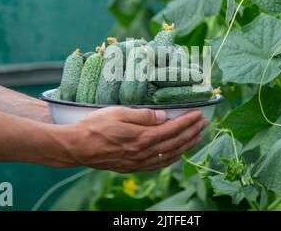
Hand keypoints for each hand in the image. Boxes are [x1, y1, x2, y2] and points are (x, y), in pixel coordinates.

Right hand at [53, 107, 208, 171]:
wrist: (76, 147)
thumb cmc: (94, 126)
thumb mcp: (118, 113)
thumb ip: (143, 116)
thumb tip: (164, 117)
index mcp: (141, 137)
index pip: (172, 129)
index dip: (188, 122)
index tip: (199, 114)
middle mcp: (143, 152)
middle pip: (175, 143)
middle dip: (192, 132)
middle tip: (204, 123)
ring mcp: (137, 162)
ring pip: (169, 155)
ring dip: (185, 146)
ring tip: (197, 137)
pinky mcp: (131, 167)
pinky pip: (157, 165)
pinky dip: (171, 159)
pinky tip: (176, 155)